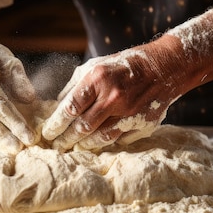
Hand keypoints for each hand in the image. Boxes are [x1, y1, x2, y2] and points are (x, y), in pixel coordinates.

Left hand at [41, 44, 178, 151]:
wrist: (164, 67)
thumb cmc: (124, 66)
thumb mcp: (96, 66)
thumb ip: (75, 85)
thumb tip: (58, 105)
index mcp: (98, 79)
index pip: (70, 108)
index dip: (56, 123)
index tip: (47, 132)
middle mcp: (114, 97)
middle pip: (83, 126)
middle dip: (66, 139)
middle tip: (57, 145)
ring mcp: (130, 113)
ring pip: (101, 138)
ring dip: (85, 144)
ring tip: (75, 146)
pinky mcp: (144, 124)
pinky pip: (121, 139)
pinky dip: (108, 142)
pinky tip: (98, 143)